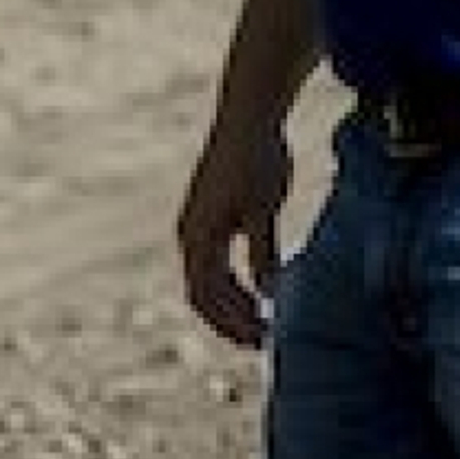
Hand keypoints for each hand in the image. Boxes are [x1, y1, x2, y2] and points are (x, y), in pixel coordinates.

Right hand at [175, 118, 295, 347]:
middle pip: (202, 294)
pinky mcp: (210, 219)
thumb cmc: (258, 159)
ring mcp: (197, 227)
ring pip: (207, 281)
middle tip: (264, 341)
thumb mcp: (264, 208)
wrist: (249, 117)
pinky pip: (215, 264)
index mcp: (198, 234)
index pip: (205, 294)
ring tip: (263, 322)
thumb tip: (269, 293)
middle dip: (230, 321)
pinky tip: (258, 293)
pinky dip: (233, 285)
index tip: (261, 338)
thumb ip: (263, 252)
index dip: (231, 322)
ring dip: (232, 306)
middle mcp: (190, 234)